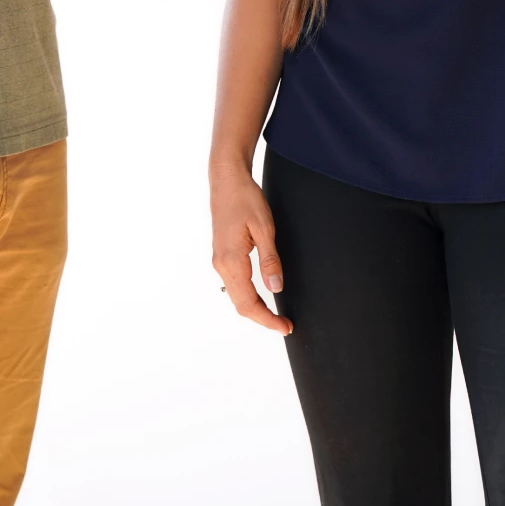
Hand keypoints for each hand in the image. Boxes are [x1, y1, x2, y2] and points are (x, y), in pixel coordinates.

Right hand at [210, 163, 291, 334]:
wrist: (226, 179)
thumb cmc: (244, 198)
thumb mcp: (264, 228)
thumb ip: (270, 260)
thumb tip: (275, 287)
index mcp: (231, 260)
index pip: (249, 302)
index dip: (267, 319)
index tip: (285, 326)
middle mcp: (221, 264)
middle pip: (240, 304)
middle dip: (262, 318)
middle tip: (285, 324)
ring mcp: (219, 260)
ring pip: (236, 296)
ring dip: (255, 309)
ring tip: (276, 315)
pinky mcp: (222, 255)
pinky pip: (234, 284)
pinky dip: (248, 296)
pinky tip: (261, 296)